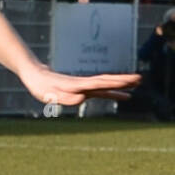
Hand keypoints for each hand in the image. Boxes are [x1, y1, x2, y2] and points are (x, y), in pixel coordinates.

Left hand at [22, 64, 141, 107]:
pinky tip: (122, 96)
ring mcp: (83, 85)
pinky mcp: (82, 89)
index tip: (129, 81)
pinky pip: (100, 91)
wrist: (35, 75)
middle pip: (107, 81)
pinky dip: (112, 92)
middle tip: (140, 79)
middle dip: (123, 80)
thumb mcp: (50, 94)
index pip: (100, 83)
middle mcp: (83, 83)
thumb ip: (65, 97)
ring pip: (106, 85)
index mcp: (77, 84)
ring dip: (121, 85)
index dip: (115, 83)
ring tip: (137, 85)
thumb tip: (82, 99)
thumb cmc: (41, 86)